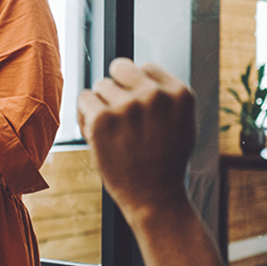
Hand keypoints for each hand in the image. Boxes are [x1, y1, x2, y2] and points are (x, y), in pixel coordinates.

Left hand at [78, 58, 195, 219]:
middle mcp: (155, 95)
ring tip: (112, 131)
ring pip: (100, 86)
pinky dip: (85, 115)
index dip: (137, 87)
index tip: (137, 107)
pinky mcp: (103, 119)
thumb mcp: (182, 123)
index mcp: (179, 93)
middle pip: (120, 68)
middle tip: (120, 115)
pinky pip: (84, 99)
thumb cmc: (165, 163)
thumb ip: (166, 96)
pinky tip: (97, 133)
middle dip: (117, 88)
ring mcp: (128, 106)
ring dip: (101, 105)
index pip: (146, 68)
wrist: (155, 198)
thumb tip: (141, 71)